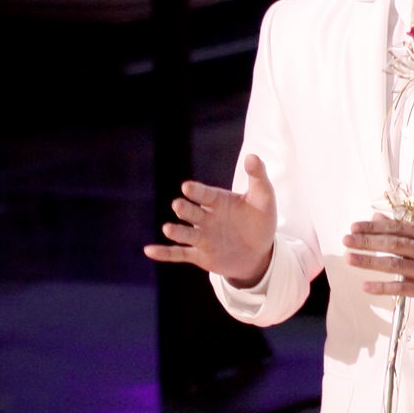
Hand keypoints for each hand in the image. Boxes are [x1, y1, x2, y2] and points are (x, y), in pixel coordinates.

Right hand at [143, 154, 276, 286]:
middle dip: (185, 209)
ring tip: (168, 228)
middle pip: (192, 212)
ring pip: (185, 233)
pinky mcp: (200, 256)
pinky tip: (149, 251)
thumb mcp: (264, 198)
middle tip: (178, 205)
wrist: (260, 253)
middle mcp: (205, 217)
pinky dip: (165, 253)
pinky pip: (180, 254)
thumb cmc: (260, 221)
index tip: (188, 187)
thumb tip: (252, 156)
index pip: (205, 194)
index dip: (197, 191)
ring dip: (176, 231)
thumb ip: (258, 177)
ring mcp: (202, 237)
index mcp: (217, 201)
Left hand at [343, 216, 413, 310]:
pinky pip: (399, 288)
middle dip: (366, 241)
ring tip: (350, 259)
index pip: (396, 227)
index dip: (373, 227)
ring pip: (393, 264)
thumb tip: (376, 219)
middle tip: (347, 240)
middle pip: (392, 244)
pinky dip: (381, 287)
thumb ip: (403, 229)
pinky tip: (365, 285)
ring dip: (369, 261)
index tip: (354, 227)